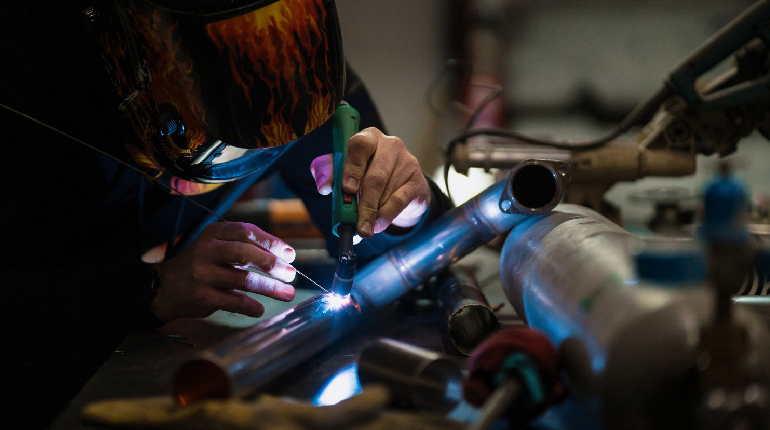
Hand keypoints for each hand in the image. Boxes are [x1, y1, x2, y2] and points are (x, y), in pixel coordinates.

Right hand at [151, 222, 296, 321]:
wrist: (165, 287)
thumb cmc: (203, 265)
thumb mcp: (218, 247)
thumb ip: (246, 247)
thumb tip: (285, 257)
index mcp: (214, 233)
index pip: (247, 232)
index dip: (272, 242)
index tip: (290, 255)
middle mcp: (207, 250)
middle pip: (246, 254)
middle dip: (274, 265)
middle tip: (291, 274)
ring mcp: (202, 273)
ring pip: (244, 279)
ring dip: (270, 288)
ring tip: (288, 293)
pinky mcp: (201, 296)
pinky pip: (233, 301)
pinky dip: (250, 306)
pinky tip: (260, 309)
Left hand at [310, 127, 430, 237]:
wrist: (401, 188)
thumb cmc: (367, 176)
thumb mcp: (346, 171)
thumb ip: (331, 174)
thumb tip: (324, 186)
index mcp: (369, 138)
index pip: (360, 145)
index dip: (352, 167)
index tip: (347, 189)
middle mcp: (390, 144)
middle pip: (375, 176)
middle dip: (364, 204)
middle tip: (357, 225)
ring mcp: (407, 161)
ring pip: (386, 191)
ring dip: (374, 213)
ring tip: (365, 228)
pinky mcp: (418, 180)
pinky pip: (400, 200)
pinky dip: (387, 215)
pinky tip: (379, 225)